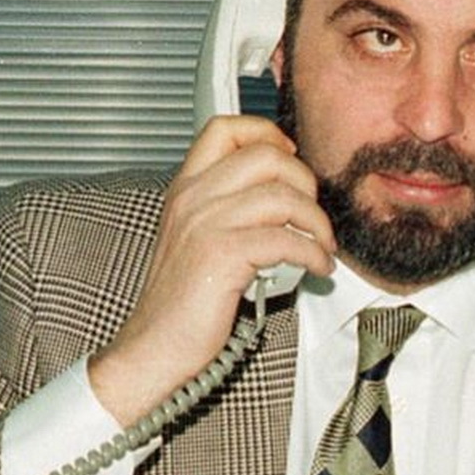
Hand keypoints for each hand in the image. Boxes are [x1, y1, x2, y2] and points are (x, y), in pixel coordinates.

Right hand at [86, 114, 335, 422]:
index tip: (290, 156)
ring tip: (321, 246)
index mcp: (185, 188)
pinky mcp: (222, 256)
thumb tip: (283, 195)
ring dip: (317, 223)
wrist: (153, 345)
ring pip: (283, 197)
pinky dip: (313, 254)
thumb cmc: (180, 300)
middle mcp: (193, 198)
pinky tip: (316, 267)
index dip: (266, 134)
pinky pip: (286, 240)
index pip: (224, 129)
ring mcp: (205, 224)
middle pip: (266, 156)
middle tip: (312, 213)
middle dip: (304, 182)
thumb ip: (227, 209)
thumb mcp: (195, 238)